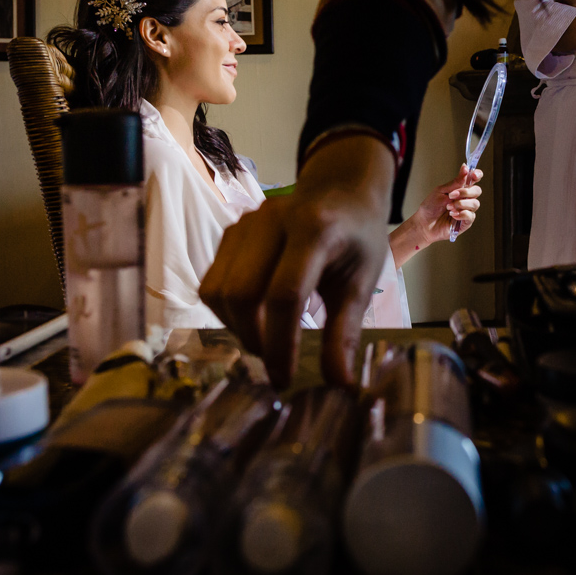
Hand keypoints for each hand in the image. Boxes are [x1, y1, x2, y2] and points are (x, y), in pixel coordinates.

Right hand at [199, 134, 393, 387]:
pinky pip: (213, 282)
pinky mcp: (229, 233)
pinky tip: (254, 320)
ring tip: (266, 342)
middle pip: (242, 294)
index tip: (285, 379)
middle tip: (276, 364)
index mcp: (314, 229)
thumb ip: (346, 333)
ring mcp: (244, 223)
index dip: (281, 344)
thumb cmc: (357, 238)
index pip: (285, 294)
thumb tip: (339, 385)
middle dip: (255, 340)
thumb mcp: (362, 282)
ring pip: (218, 290)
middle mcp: (272, 220)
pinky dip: (227, 312)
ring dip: (237, 328)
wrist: (341, 189)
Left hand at [390, 164, 483, 266]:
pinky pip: (470, 216)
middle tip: (452, 195)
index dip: (477, 175)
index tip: (473, 174)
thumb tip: (465, 168)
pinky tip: (452, 214)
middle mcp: (465, 199)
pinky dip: (461, 214)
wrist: (424, 223)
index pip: (474, 179)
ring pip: (475, 203)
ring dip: (461, 204)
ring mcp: (467, 210)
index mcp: (460, 188)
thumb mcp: (441, 191)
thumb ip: (455, 182)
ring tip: (449, 207)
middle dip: (466, 192)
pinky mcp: (466, 222)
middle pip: (477, 191)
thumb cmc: (430, 207)